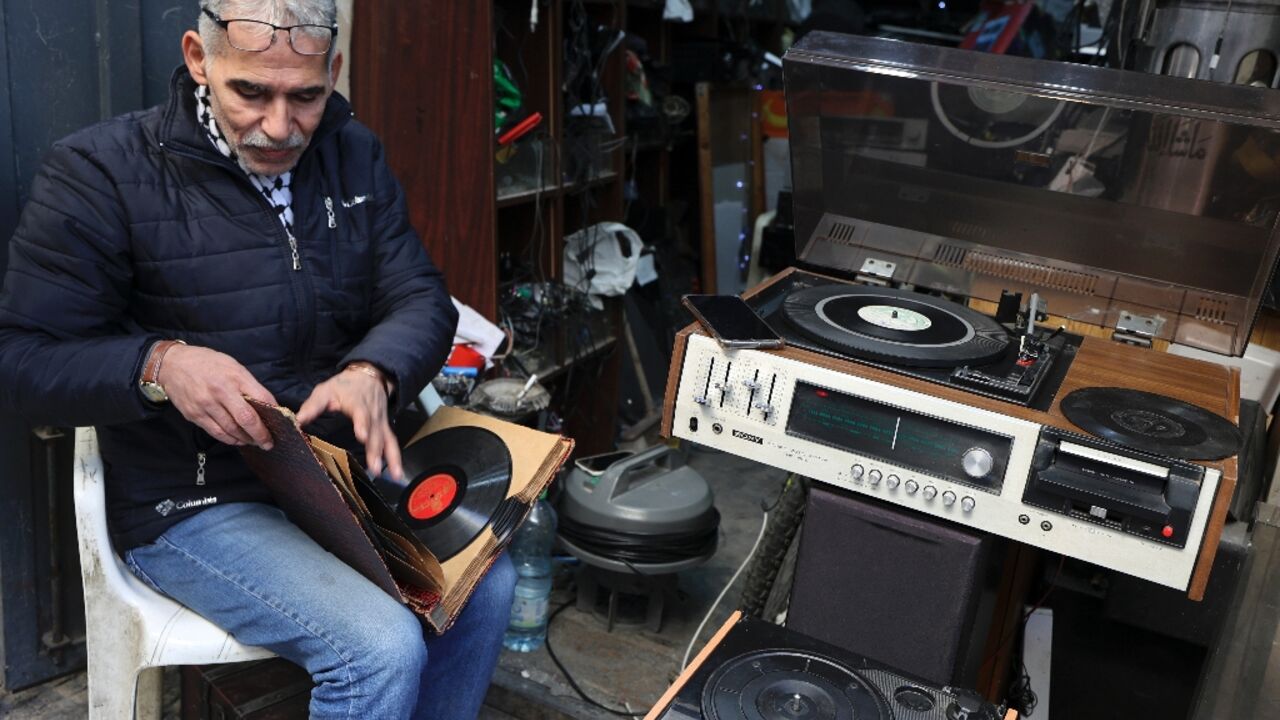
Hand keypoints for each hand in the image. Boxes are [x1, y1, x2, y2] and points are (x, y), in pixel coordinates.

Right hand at [158, 344, 277, 449]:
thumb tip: (266, 404)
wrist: (172, 364)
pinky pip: (216, 432)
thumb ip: (248, 385)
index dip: (274, 413)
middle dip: (261, 435)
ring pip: (232, 430)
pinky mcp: (195, 415)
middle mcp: (220, 392)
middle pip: (247, 419)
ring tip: (254, 442)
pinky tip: (237, 440)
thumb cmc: (206, 363)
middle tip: (269, 443)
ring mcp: (206, 405)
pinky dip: (230, 439)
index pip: (261, 398)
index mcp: (235, 377)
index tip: (280, 423)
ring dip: (246, 439)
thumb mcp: (233, 366)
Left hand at [296, 364, 401, 479]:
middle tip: (374, 467)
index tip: (362, 436)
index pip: (361, 413)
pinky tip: (397, 474)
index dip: (363, 425)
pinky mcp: (385, 428)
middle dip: (376, 450)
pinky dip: (395, 459)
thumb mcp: (325, 390)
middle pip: (376, 432)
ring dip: (389, 457)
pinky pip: (392, 443)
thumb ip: (313, 406)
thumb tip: (299, 420)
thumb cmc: (344, 386)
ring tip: (391, 474)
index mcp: (357, 402)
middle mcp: (372, 413)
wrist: (369, 376)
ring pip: (386, 439)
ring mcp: (381, 422)